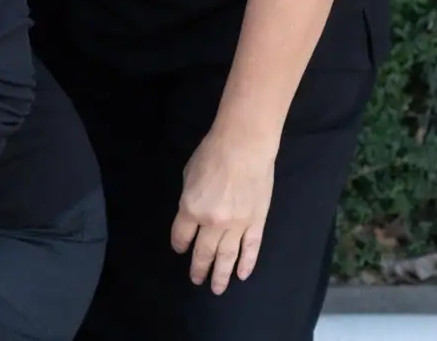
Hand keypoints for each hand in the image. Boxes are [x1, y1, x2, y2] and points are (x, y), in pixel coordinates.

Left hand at [172, 124, 276, 293]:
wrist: (244, 148)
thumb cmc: (211, 155)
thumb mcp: (188, 177)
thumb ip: (189, 200)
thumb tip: (192, 214)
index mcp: (191, 209)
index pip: (182, 235)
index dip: (179, 244)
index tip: (180, 250)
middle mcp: (213, 222)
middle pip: (204, 251)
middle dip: (199, 268)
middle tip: (197, 280)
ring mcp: (237, 225)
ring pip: (228, 256)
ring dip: (221, 274)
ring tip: (217, 289)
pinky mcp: (257, 223)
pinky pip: (251, 249)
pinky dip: (246, 263)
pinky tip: (241, 275)